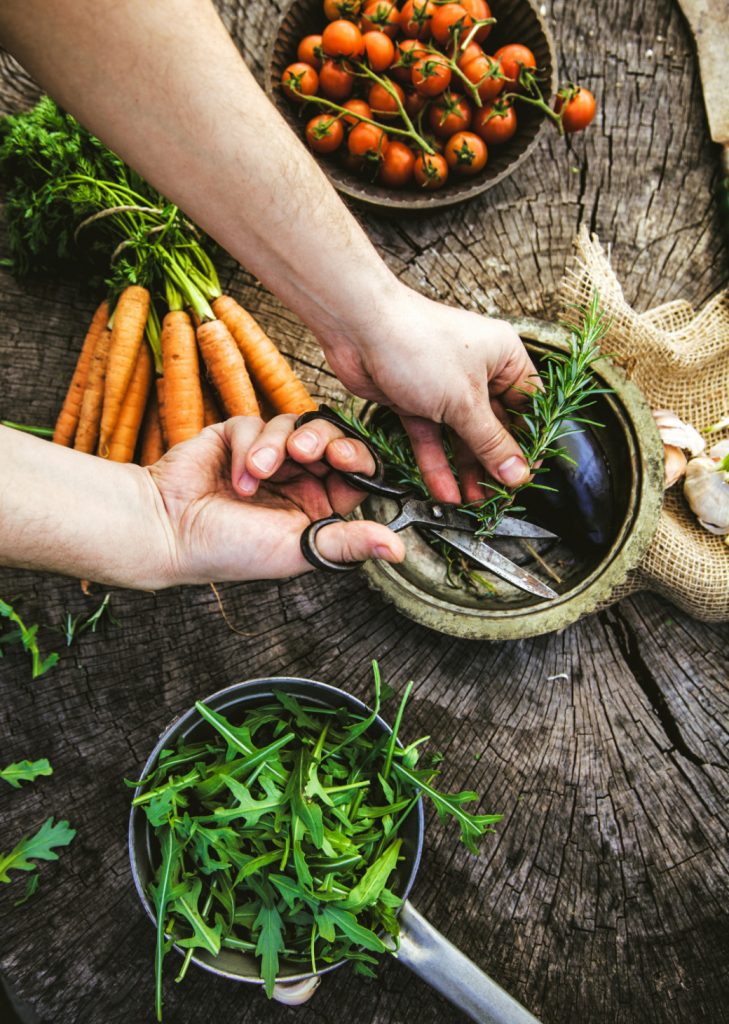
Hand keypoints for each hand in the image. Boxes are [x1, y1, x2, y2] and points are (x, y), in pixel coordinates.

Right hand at [146, 415, 404, 584]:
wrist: (171, 532)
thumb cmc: (231, 551)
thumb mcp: (300, 548)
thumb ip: (349, 542)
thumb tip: (397, 549)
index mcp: (318, 506)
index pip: (354, 471)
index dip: (357, 460)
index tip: (347, 459)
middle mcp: (297, 479)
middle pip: (330, 439)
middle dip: (323, 442)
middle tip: (309, 452)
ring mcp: (268, 456)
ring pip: (296, 426)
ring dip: (279, 447)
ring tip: (258, 474)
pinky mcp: (237, 437)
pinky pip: (259, 423)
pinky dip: (250, 447)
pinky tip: (236, 476)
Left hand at [320, 284, 538, 503]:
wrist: (359, 329)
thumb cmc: (418, 344)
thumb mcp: (465, 401)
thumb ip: (491, 442)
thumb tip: (516, 473)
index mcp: (504, 356)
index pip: (529, 405)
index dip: (529, 441)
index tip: (525, 474)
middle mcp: (477, 370)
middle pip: (494, 426)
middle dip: (493, 463)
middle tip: (497, 496)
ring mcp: (444, 386)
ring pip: (461, 436)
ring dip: (465, 470)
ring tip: (472, 502)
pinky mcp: (415, 399)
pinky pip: (431, 437)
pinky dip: (436, 463)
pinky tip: (443, 490)